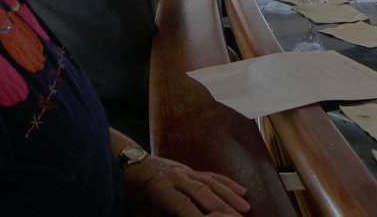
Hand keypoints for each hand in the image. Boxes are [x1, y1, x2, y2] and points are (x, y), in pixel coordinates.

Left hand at [124, 155, 249, 216]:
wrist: (132, 164)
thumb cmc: (135, 195)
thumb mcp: (141, 213)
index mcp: (160, 189)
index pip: (182, 205)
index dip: (196, 216)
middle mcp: (176, 177)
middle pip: (201, 192)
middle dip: (221, 207)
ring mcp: (185, 171)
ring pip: (210, 182)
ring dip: (229, 196)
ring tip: (245, 209)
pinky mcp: (191, 169)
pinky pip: (212, 175)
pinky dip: (228, 183)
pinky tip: (242, 191)